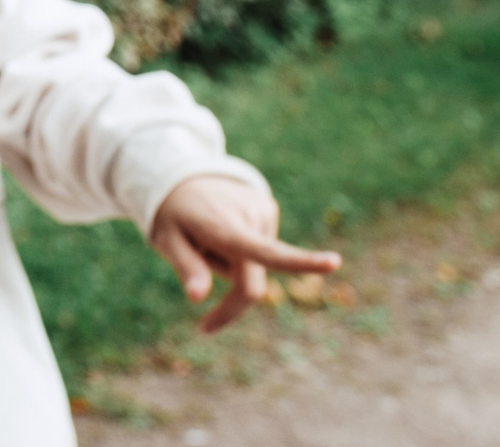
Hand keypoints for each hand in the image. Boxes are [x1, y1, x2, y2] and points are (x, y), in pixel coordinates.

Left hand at [148, 174, 340, 333]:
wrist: (180, 172)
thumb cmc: (170, 211)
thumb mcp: (165, 237)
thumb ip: (186, 266)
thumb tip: (197, 298)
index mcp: (227, 227)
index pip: (265, 252)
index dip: (301, 263)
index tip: (334, 262)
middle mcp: (251, 219)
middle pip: (253, 284)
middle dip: (232, 305)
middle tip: (205, 328)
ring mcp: (264, 212)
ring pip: (253, 267)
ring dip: (229, 266)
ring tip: (204, 238)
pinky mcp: (268, 209)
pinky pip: (257, 250)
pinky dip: (239, 251)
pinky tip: (221, 229)